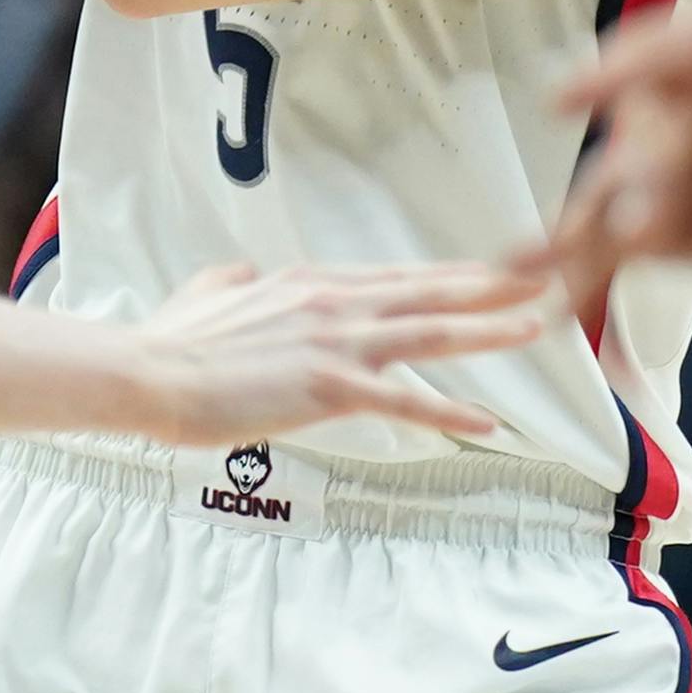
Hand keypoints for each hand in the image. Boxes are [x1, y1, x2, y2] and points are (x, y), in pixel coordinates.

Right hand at [124, 258, 553, 448]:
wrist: (149, 372)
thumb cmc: (172, 342)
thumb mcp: (208, 293)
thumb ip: (232, 282)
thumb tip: (241, 276)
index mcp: (311, 283)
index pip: (397, 277)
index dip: (448, 274)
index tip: (490, 270)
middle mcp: (334, 302)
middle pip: (429, 290)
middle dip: (491, 283)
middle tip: (543, 275)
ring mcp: (336, 342)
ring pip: (431, 330)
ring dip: (488, 329)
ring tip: (535, 326)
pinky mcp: (329, 386)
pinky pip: (405, 399)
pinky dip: (450, 409)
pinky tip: (487, 422)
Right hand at [546, 17, 691, 319]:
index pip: (652, 56)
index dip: (611, 74)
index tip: (568, 97)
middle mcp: (671, 114)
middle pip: (630, 142)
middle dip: (626, 178)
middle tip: (639, 216)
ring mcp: (660, 177)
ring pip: (604, 203)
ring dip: (568, 233)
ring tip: (525, 263)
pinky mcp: (659, 233)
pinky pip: (609, 254)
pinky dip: (580, 280)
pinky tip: (554, 307)